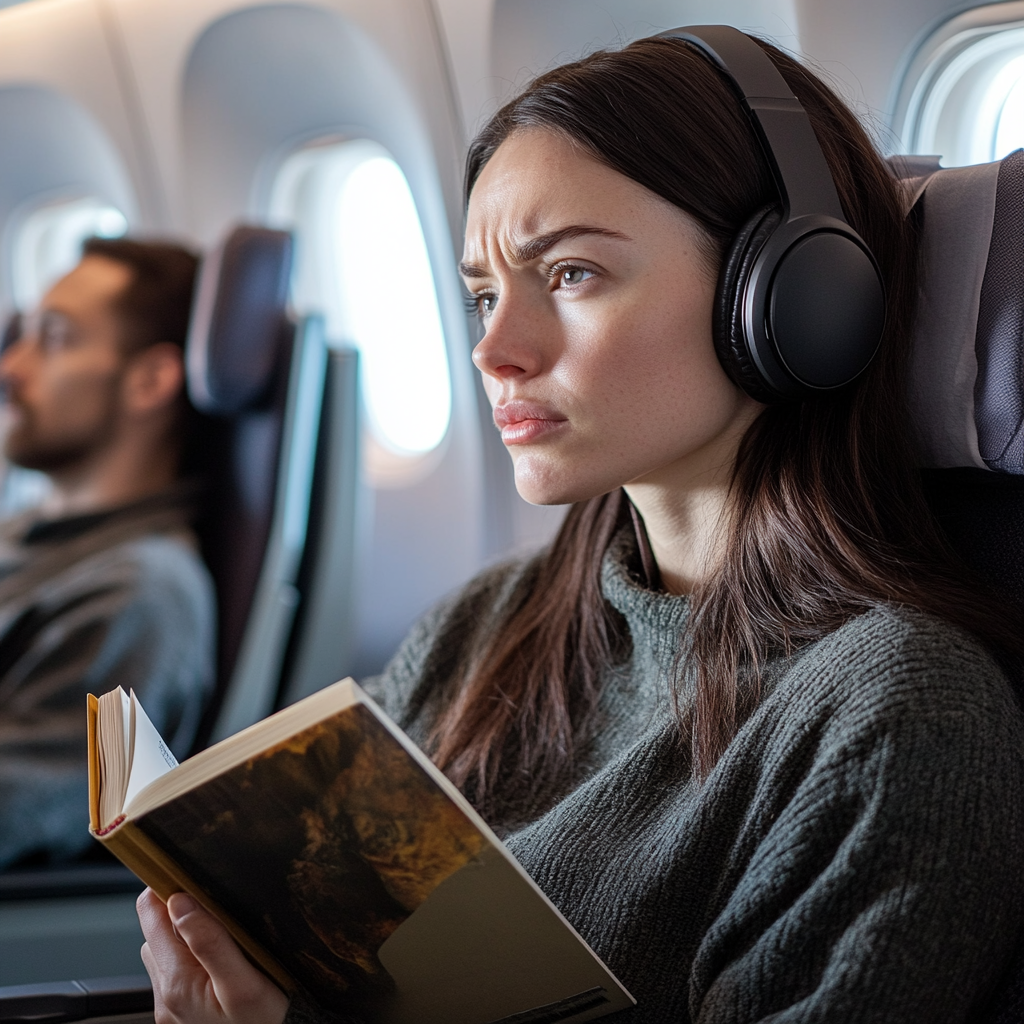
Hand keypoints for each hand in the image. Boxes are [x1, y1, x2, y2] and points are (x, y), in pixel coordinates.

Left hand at [137, 888, 289, 1023]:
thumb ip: (211, 942)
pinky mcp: (178, 1014)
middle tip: (219, 908)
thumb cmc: (266, 1023)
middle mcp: (165, 995)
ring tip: (222, 936)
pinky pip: (174, 973)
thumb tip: (181, 903)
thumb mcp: (245, 984)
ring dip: (184, 937)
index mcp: (178, 982)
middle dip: (180, 913)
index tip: (192, 876)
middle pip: (154, 932)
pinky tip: (220, 962)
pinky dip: (190, 959)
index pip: (151, 915)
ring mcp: (170, 1007)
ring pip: (163, 951)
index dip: (168, 888)